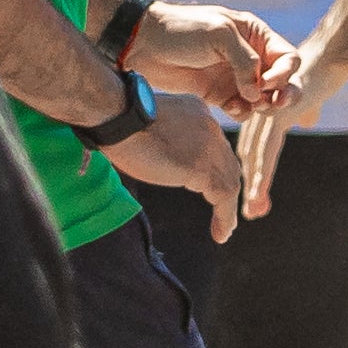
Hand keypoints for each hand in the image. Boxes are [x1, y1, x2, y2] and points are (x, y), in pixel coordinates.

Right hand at [105, 92, 249, 236]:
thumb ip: (163, 136)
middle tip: (223, 211)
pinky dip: (225, 218)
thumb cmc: (119, 118)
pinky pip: (224, 197)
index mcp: (197, 113)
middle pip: (227, 163)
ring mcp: (209, 147)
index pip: (215, 144)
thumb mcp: (150, 124)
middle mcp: (210, 127)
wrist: (118, 114)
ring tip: (224, 230)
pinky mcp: (203, 167)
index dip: (217, 167)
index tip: (210, 186)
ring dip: (228, 209)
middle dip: (226, 187)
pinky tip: (221, 234)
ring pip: (229, 181)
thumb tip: (154, 150)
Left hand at [136, 1, 295, 122]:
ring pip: (263, 98)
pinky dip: (241, 112)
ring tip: (249, 105)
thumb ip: (245, 61)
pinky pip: (241, 109)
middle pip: (282, 81)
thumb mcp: (219, 35)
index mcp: (254, 34)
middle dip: (282, 95)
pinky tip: (230, 108)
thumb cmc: (182, 31)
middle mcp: (249, 56)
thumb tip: (258, 91)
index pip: (287, 58)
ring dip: (261, 105)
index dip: (284, 73)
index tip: (267, 83)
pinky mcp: (218, 94)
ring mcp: (234, 77)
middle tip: (272, 104)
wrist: (144, 44)